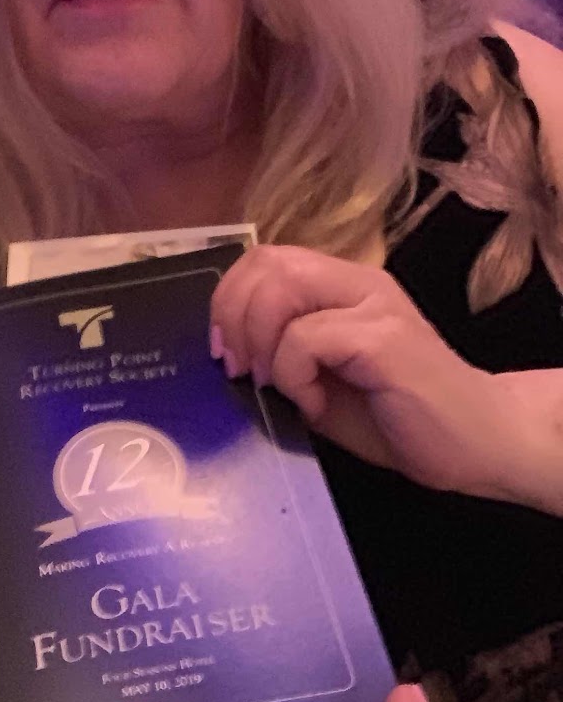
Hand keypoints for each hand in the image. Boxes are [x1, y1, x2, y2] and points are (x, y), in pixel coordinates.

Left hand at [208, 245, 502, 495]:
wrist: (478, 442)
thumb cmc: (396, 416)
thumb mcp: (319, 379)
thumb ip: (280, 352)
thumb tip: (228, 352)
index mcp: (340, 285)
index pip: (265, 259)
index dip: (228, 299)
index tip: (223, 352)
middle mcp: (357, 281)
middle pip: (267, 263)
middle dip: (234, 317)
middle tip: (240, 369)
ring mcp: (374, 304)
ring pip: (282, 288)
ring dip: (261, 343)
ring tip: (278, 386)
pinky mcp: (384, 336)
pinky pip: (307, 338)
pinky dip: (294, 375)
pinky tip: (315, 404)